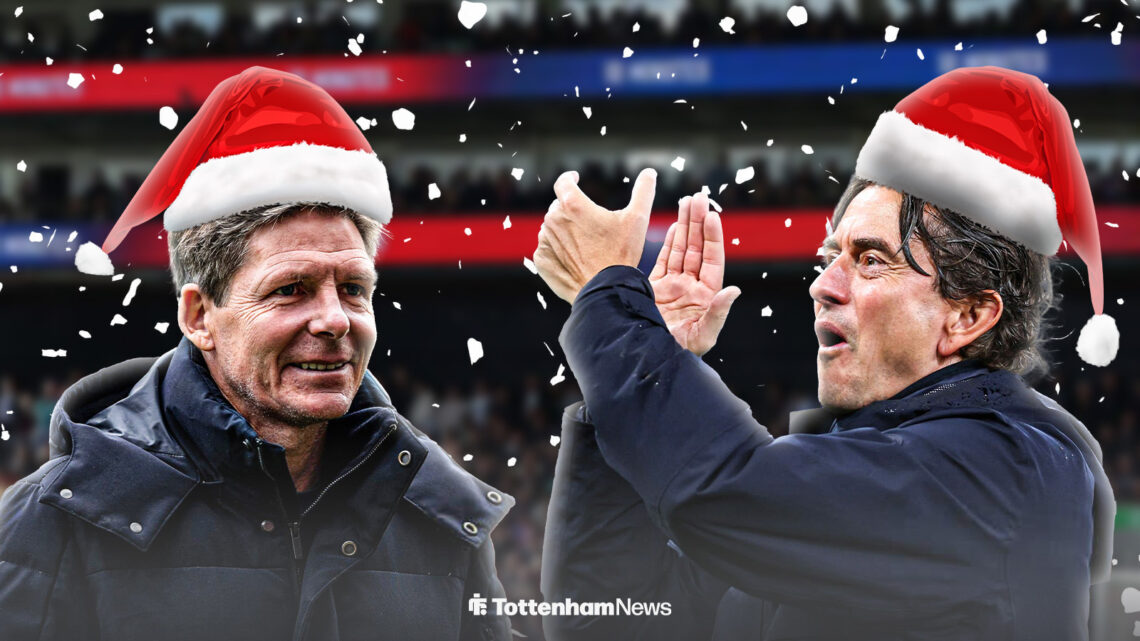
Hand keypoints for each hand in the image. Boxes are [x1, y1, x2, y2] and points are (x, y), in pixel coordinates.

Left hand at [534, 168, 656, 302]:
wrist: (606, 290)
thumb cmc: (621, 254)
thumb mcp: (638, 219)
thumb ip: (643, 190)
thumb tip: (650, 173)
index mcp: (573, 205)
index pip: (563, 182)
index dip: (569, 179)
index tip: (575, 179)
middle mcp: (554, 220)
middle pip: (559, 206)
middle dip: (572, 210)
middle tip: (589, 223)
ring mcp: (545, 240)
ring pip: (552, 227)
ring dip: (564, 230)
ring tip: (584, 244)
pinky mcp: (542, 259)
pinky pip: (547, 247)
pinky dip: (557, 249)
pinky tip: (574, 257)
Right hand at [649, 192, 740, 355]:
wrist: (646, 362)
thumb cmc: (677, 355)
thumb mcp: (702, 336)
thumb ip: (717, 313)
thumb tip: (735, 290)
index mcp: (705, 296)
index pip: (712, 260)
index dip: (713, 237)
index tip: (712, 216)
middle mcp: (691, 288)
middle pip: (697, 249)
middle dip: (697, 223)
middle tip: (698, 197)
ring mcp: (672, 287)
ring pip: (681, 250)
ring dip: (684, 226)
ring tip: (687, 202)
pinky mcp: (654, 289)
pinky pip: (663, 260)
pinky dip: (669, 243)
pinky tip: (674, 225)